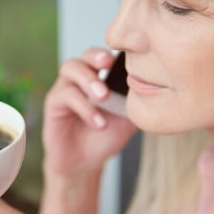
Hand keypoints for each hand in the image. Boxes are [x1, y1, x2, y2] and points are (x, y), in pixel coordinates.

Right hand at [42, 48, 135, 175]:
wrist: (85, 162)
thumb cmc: (106, 136)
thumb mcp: (128, 118)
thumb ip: (139, 102)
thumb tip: (158, 89)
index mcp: (101, 75)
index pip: (106, 54)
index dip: (114, 51)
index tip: (126, 55)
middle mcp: (82, 77)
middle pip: (85, 54)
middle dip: (97, 56)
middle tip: (109, 64)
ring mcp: (66, 88)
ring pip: (70, 68)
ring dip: (88, 79)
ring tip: (103, 96)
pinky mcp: (54, 104)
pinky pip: (66, 95)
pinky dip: (84, 107)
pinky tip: (98, 122)